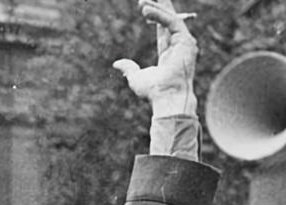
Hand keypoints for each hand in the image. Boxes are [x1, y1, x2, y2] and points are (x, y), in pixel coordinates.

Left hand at [112, 0, 197, 117]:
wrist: (166, 97)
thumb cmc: (154, 92)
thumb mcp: (136, 78)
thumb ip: (129, 68)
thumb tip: (117, 64)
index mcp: (169, 51)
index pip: (162, 27)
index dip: (153, 15)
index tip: (143, 5)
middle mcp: (179, 44)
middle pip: (169, 18)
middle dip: (159, 4)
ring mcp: (184, 42)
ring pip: (170, 17)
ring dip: (156, 7)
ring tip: (141, 1)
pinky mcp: (186, 40)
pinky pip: (172, 22)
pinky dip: (159, 15)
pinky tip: (146, 11)